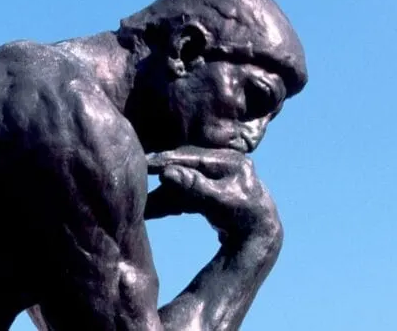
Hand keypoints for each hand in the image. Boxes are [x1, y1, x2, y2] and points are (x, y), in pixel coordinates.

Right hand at [146, 147, 281, 245]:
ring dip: (163, 194)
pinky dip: (172, 201)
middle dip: (160, 176)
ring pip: (183, 182)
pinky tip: (154, 209)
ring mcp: (218, 176)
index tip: (142, 163)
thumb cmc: (243, 217)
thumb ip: (193, 186)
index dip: (164, 161)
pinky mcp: (212, 189)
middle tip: (136, 176)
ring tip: (142, 203)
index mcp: (229, 160)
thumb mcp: (218, 201)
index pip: (189, 158)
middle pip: (184, 168)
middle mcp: (224, 163)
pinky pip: (187, 193)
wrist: (260, 238)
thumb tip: (166, 174)